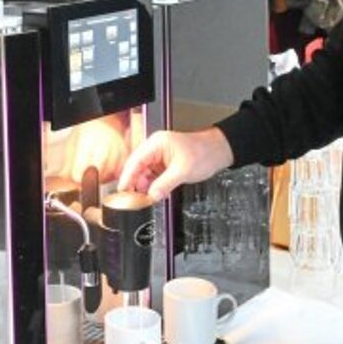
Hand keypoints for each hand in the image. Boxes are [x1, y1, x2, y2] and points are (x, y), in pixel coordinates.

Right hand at [117, 128, 234, 199]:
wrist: (219, 152)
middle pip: (137, 168)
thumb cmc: (205, 152)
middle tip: (135, 199)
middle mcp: (155, 148)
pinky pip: (154, 176)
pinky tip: (157, 194)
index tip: (123, 191)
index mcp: (156, 144)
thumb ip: (165, 184)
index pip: (135, 161)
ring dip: (146, 187)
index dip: (127, 177)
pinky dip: (154, 186)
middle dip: (136, 184)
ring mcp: (160, 156)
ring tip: (147, 199)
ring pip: (145, 174)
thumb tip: (152, 195)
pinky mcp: (165, 164)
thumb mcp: (183, 171)